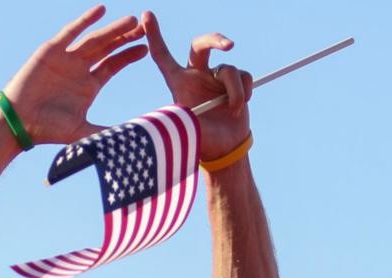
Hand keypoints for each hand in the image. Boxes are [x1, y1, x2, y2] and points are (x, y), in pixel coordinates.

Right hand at [1, 5, 147, 145]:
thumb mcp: (83, 132)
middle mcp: (78, 69)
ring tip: (130, 20)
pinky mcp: (51, 51)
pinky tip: (101, 10)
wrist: (18, 123)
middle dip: (125, 38)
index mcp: (88, 86)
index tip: (147, 49)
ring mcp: (65, 59)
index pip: (113, 66)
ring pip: (93, 39)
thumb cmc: (47, 130)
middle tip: (143, 27)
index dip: (129, 56)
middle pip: (107, 49)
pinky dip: (85, 20)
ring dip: (112, 29)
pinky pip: (71, 32)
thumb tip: (131, 139)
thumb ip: (106, 133)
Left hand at [142, 11, 252, 160]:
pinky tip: (239, 107)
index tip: (147, 15)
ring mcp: (215, 77)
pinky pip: (243, 76)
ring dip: (234, 90)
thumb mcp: (186, 129)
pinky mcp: (235, 82)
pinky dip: (244, 91)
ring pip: (229, 68)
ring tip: (233, 110)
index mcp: (178, 82)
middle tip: (228, 47)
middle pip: (201, 45)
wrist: (226, 148)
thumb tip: (165, 117)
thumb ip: (179, 117)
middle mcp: (196, 75)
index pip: (163, 55)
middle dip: (215, 40)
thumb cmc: (201, 141)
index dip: (154, 35)